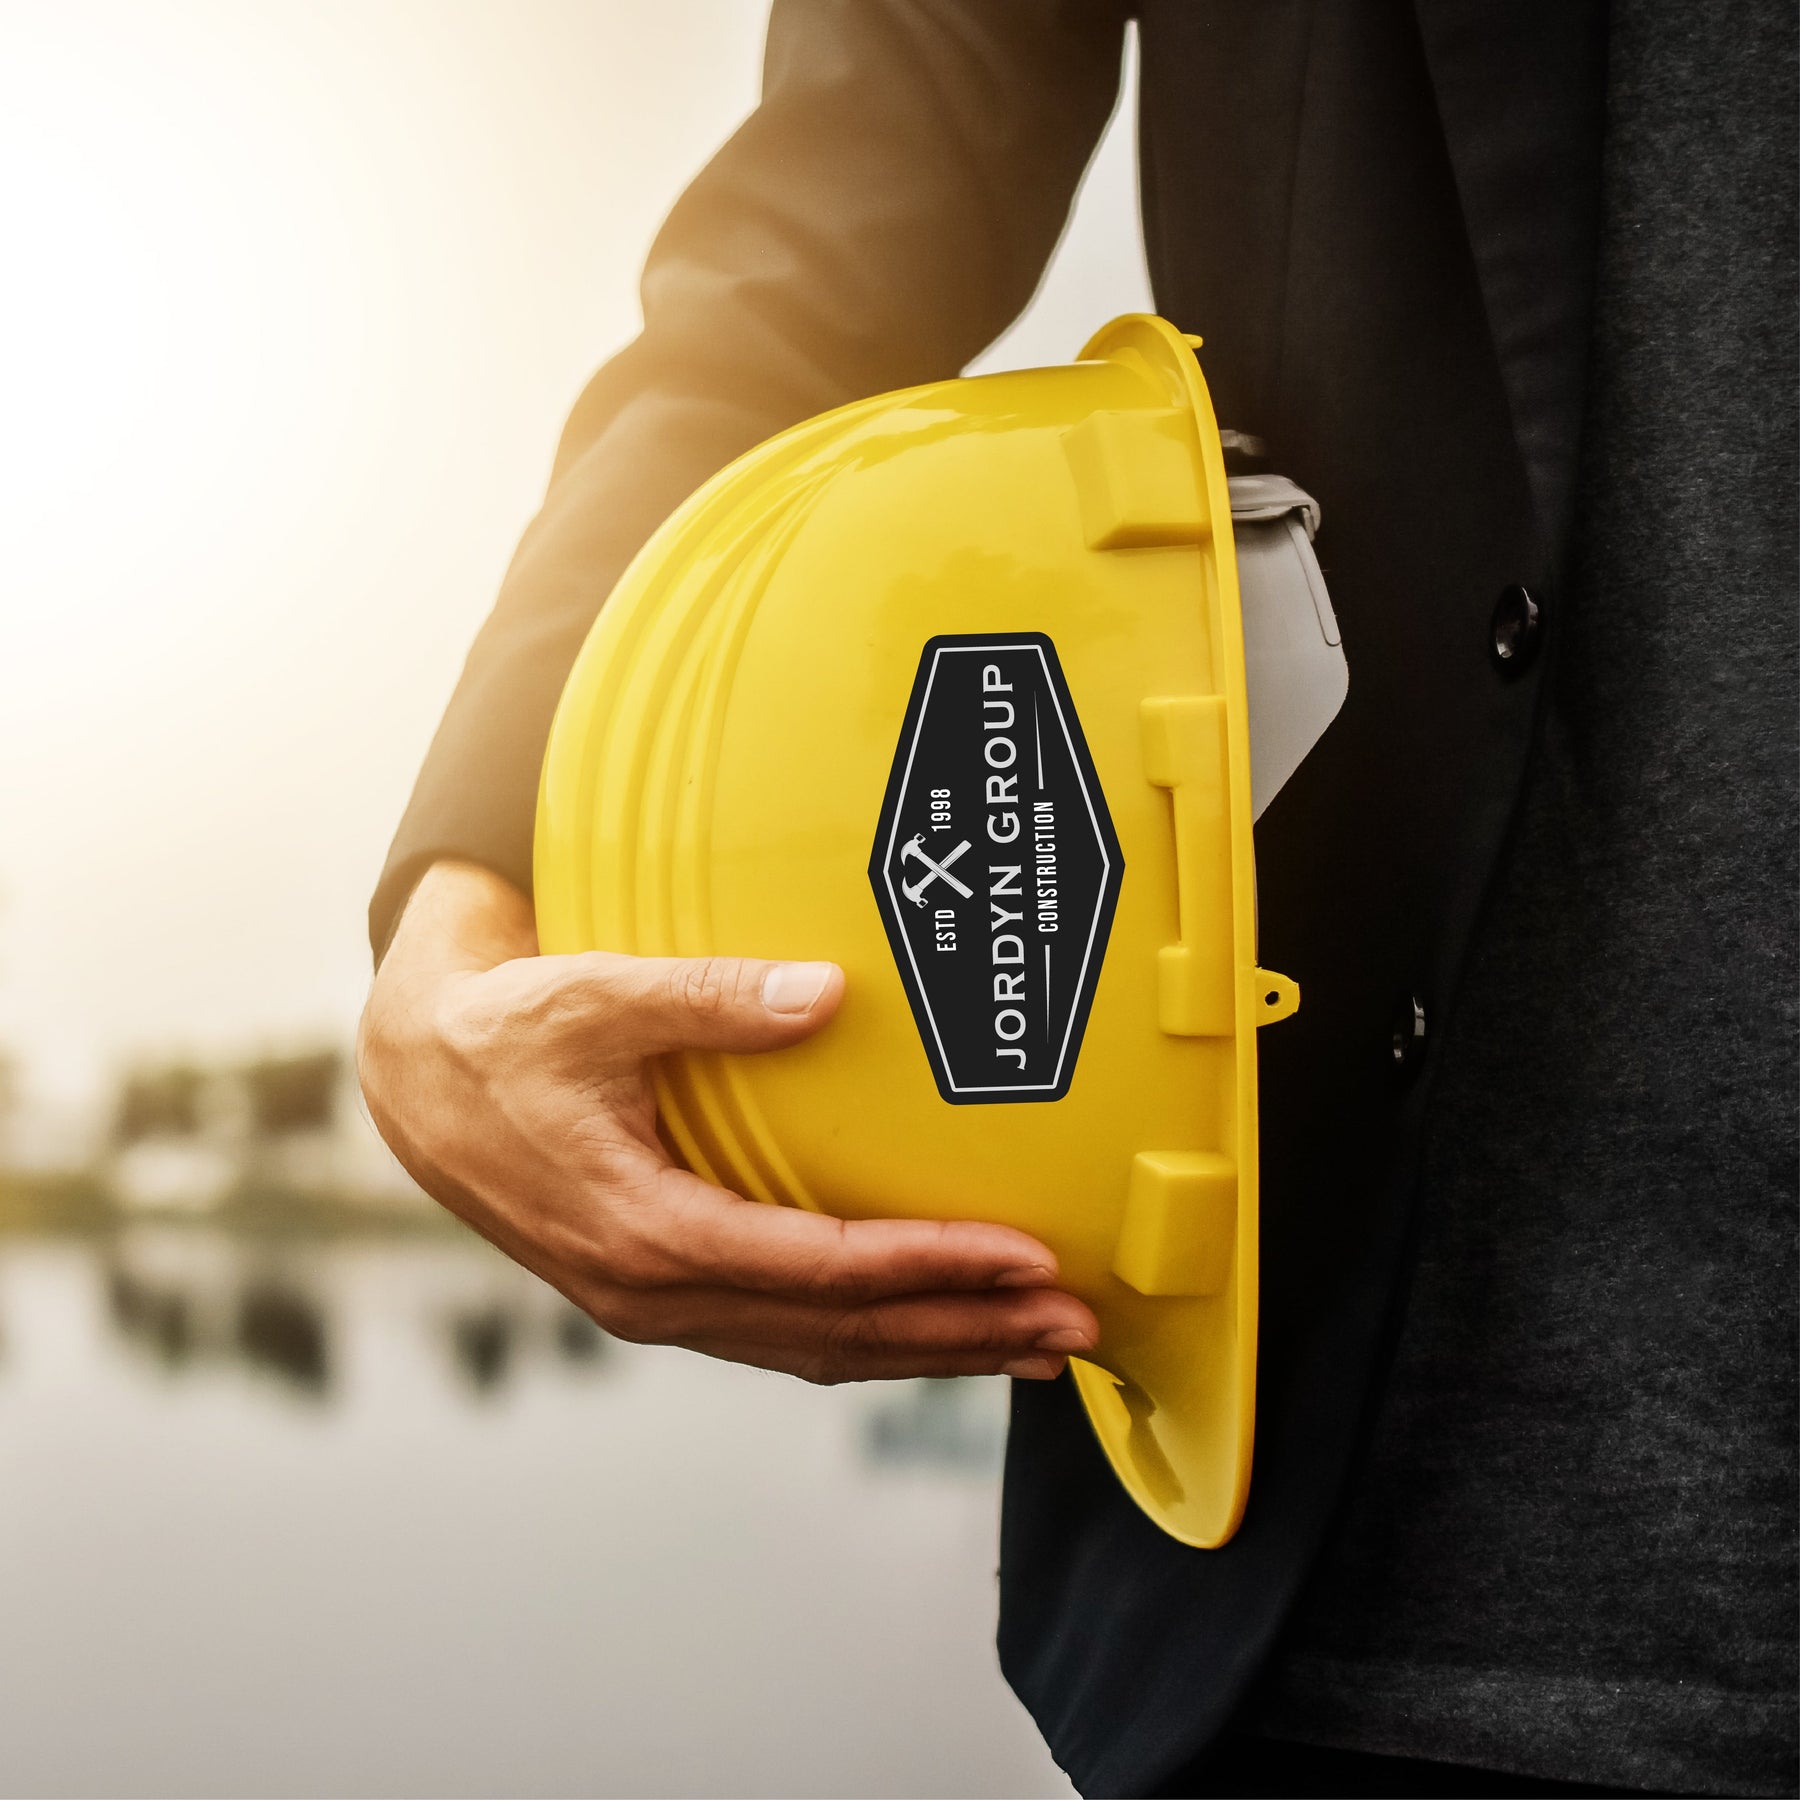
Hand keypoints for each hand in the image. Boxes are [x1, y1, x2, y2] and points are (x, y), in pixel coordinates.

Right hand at [357, 860, 1097, 1382]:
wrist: (419, 1079)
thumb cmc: (506, 1031)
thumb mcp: (597, 996)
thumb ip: (710, 994)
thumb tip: (826, 993)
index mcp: (644, 1228)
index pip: (819, 1269)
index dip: (930, 1268)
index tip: (1026, 1261)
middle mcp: (654, 1290)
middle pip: (837, 1333)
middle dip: (962, 1331)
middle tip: (1070, 1328)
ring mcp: (656, 1302)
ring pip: (816, 1348)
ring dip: (928, 1347)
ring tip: (1031, 1345)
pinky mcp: (663, 1290)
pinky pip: (784, 1332)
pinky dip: (868, 1335)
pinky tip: (929, 1326)